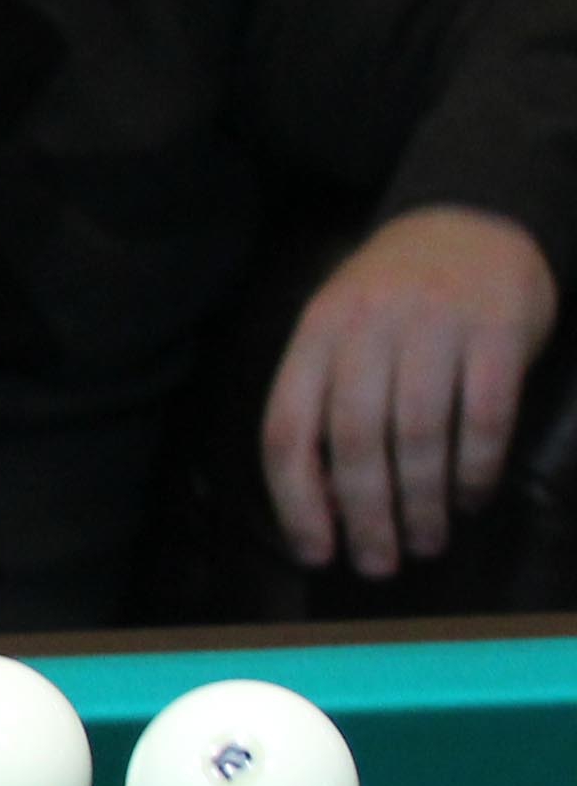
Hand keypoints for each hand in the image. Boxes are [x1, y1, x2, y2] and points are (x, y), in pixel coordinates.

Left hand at [264, 205, 560, 576]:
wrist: (472, 221)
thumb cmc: (393, 294)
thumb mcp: (339, 328)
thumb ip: (324, 398)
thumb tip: (322, 499)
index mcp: (315, 334)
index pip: (288, 427)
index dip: (296, 500)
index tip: (315, 550)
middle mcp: (368, 329)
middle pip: (354, 439)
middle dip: (364, 514)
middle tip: (379, 564)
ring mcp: (435, 328)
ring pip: (418, 435)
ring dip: (422, 502)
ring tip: (427, 542)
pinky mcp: (497, 334)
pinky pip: (484, 417)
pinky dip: (476, 469)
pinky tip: (472, 499)